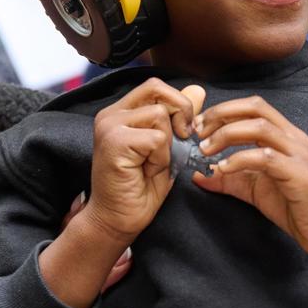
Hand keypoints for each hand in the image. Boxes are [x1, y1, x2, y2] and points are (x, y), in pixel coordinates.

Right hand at [87, 79, 205, 246]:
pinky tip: (146, 172)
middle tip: (179, 143)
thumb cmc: (140, 188)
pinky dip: (161, 158)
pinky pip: (157, 138)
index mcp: (121, 112)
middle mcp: (111, 114)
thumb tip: (198, 90)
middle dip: (179, 114)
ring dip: (167, 144)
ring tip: (152, 164)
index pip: (155, 87)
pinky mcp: (113, 142)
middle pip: (157, 89)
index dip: (178, 104)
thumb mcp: (168, 148)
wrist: (118, 220)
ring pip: (159, 114)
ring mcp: (109, 126)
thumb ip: (179, 118)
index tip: (184, 132)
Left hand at [192, 95, 307, 259]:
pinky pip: (264, 158)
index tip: (199, 126)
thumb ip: (230, 179)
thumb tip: (198, 175)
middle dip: (221, 114)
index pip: (254, 107)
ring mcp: (298, 154)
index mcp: (286, 136)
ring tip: (206, 150)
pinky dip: (238, 160)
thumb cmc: (301, 209)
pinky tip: (222, 170)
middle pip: (255, 108)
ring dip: (226, 134)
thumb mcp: (257, 190)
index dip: (223, 110)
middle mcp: (294, 138)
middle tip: (197, 132)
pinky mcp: (299, 174)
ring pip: (259, 127)